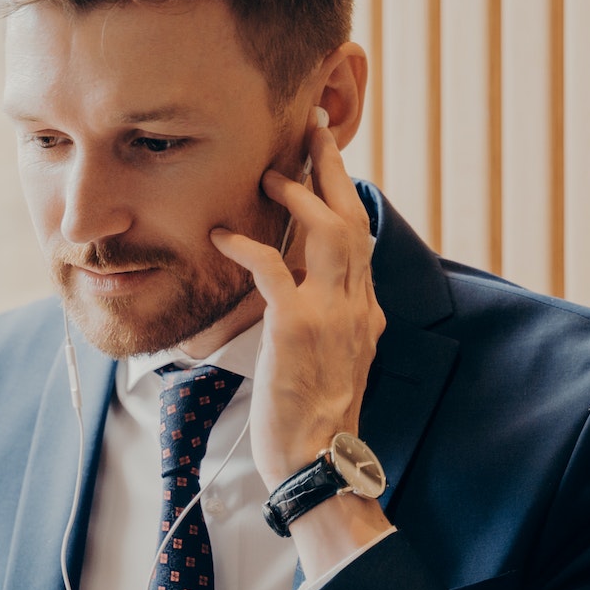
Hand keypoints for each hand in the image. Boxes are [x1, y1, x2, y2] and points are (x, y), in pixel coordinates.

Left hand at [209, 111, 390, 572]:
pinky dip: (248, 246)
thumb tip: (297, 287)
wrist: (316, 461)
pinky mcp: (297, 328)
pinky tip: (222, 235)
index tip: (327, 157)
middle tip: (311, 128)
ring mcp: (333, 314)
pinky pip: (274, 271)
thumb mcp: (330, 359)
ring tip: (270, 173)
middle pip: (351, 219)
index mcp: (366, 310)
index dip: (344, 192)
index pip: (360, 236)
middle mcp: (358, 304)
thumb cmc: (312, 417)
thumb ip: (325, 317)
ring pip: (327, 234)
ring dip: (298, 197)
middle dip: (332, 170)